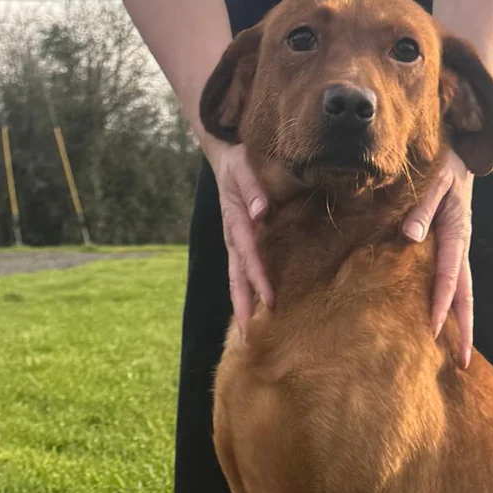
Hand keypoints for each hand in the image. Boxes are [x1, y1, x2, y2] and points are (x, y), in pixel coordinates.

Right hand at [205, 139, 273, 333]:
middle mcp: (231, 237)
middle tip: (247, 335)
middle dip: (242, 305)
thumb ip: (253, 188)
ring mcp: (232, 241)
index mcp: (235, 221)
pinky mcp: (237, 242)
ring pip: (234, 278)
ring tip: (246, 331)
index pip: (248, 256)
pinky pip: (239, 271)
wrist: (223, 157)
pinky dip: (244, 290)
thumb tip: (261, 212)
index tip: (269, 301)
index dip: (258, 279)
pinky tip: (251, 307)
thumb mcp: (244, 167)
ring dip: (241, 303)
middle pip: (235, 277)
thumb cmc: (238, 162)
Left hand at [402, 149, 473, 368]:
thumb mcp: (433, 180)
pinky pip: (454, 283)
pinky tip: (443, 326)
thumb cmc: (443, 163)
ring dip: (461, 325)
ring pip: (463, 294)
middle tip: (462, 363)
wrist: (460, 152)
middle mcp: (461, 247)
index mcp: (457, 232)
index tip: (431, 330)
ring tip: (458, 357)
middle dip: (464, 331)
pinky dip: (452, 307)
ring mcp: (459, 250)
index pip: (449, 276)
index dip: (440, 303)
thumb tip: (409, 236)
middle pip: (466, 297)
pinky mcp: (453, 249)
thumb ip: (422, 206)